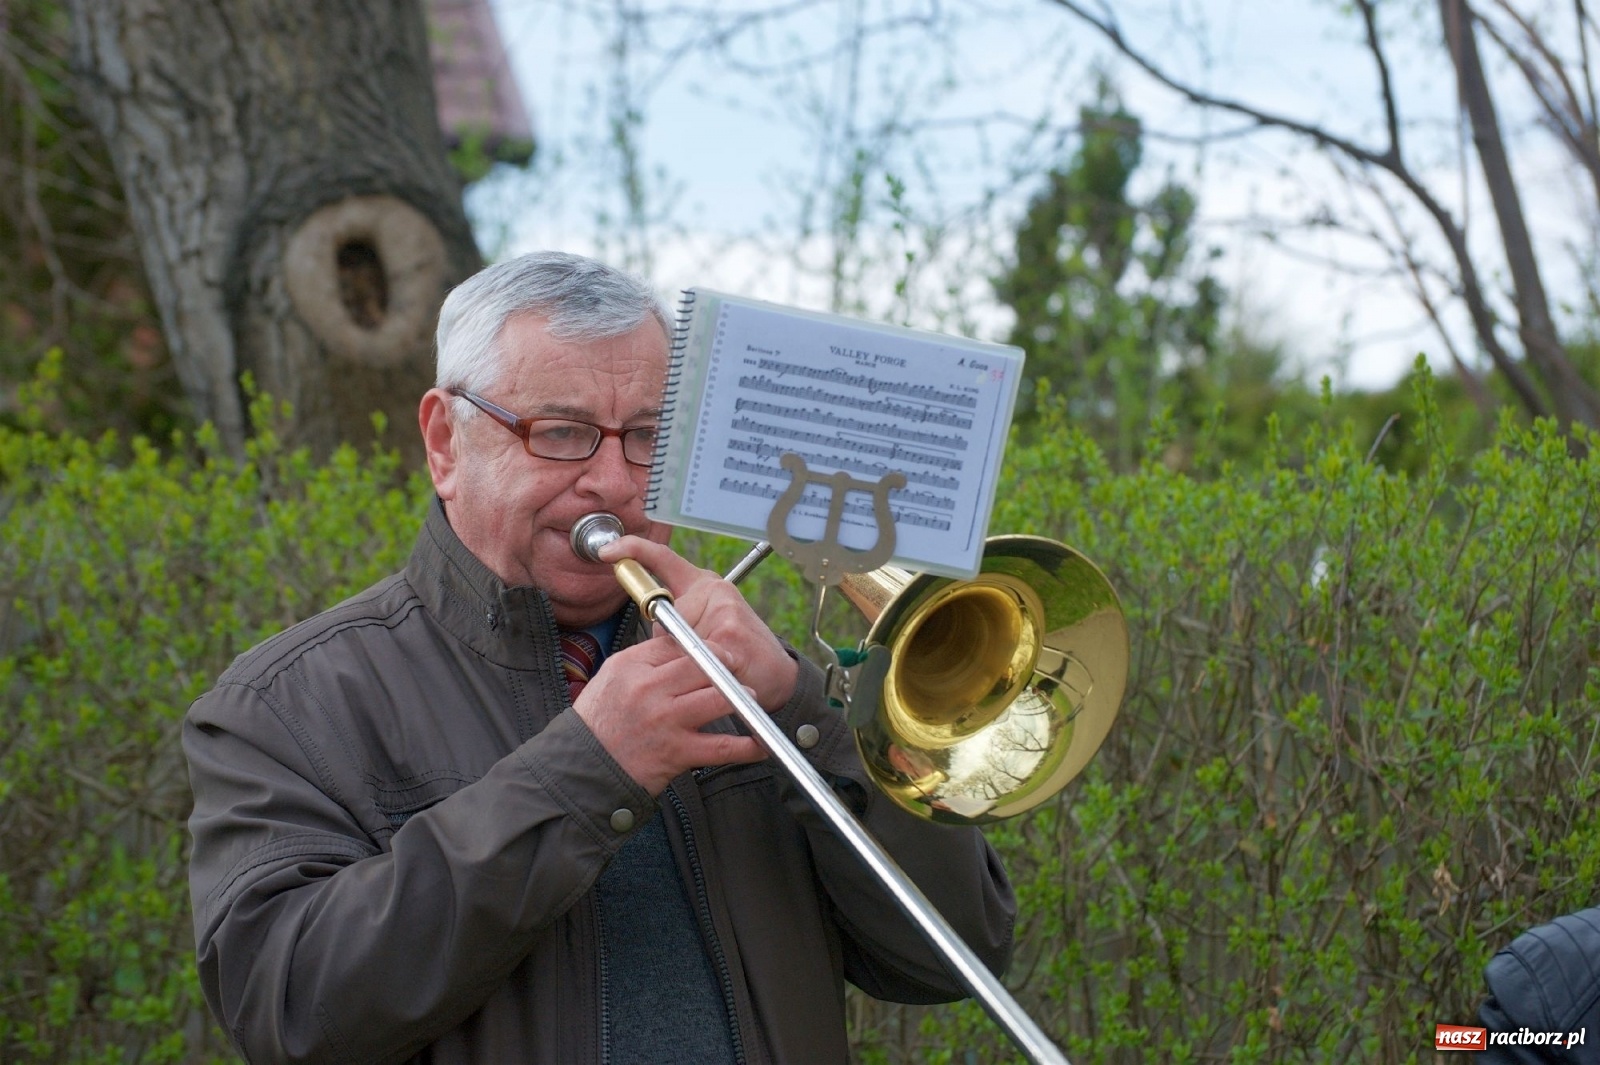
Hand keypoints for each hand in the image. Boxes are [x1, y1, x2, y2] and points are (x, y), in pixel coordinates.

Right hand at [573, 635, 766, 794]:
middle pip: (705, 664)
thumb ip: (648, 660)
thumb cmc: (600, 721)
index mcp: (632, 666)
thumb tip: (686, 646)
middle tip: (740, 669)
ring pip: (718, 697)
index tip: (720, 653)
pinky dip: (747, 746)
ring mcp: (665, 721)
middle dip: (729, 665)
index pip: (680, 644)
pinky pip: (722, 747)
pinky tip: (759, 743)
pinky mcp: (677, 753)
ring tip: (750, 697)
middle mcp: (649, 690)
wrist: (583, 769)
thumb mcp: (613, 677)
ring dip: (742, 697)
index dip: (707, 647)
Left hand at [598, 536, 799, 713]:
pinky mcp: (729, 631)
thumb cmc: (735, 654)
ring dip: (688, 662)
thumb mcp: (700, 631)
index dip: (634, 550)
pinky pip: (696, 656)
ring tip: (718, 667)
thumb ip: (672, 626)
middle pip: (665, 617)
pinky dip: (702, 672)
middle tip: (704, 660)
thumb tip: (654, 632)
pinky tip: (725, 674)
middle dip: (673, 646)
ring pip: (679, 641)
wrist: (776, 675)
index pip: (663, 559)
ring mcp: (723, 608)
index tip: (608, 551)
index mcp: (703, 586)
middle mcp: (714, 590)